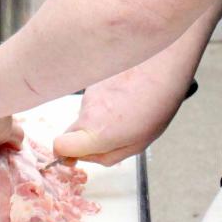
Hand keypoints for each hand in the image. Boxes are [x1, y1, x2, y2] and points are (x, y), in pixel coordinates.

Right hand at [52, 64, 189, 165]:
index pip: (59, 146)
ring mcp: (89, 93)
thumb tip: (87, 156)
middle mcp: (87, 111)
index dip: (65, 153)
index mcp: (97, 133)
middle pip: (72, 131)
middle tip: (115, 133)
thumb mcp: (137, 145)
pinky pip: (95, 98)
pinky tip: (127, 95)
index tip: (75, 156)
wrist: (162, 65)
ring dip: (102, 116)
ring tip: (129, 110)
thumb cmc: (156, 105)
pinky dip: (107, 100)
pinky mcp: (94, 79)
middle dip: (88, 137)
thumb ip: (107, 156)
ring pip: (87, 114)